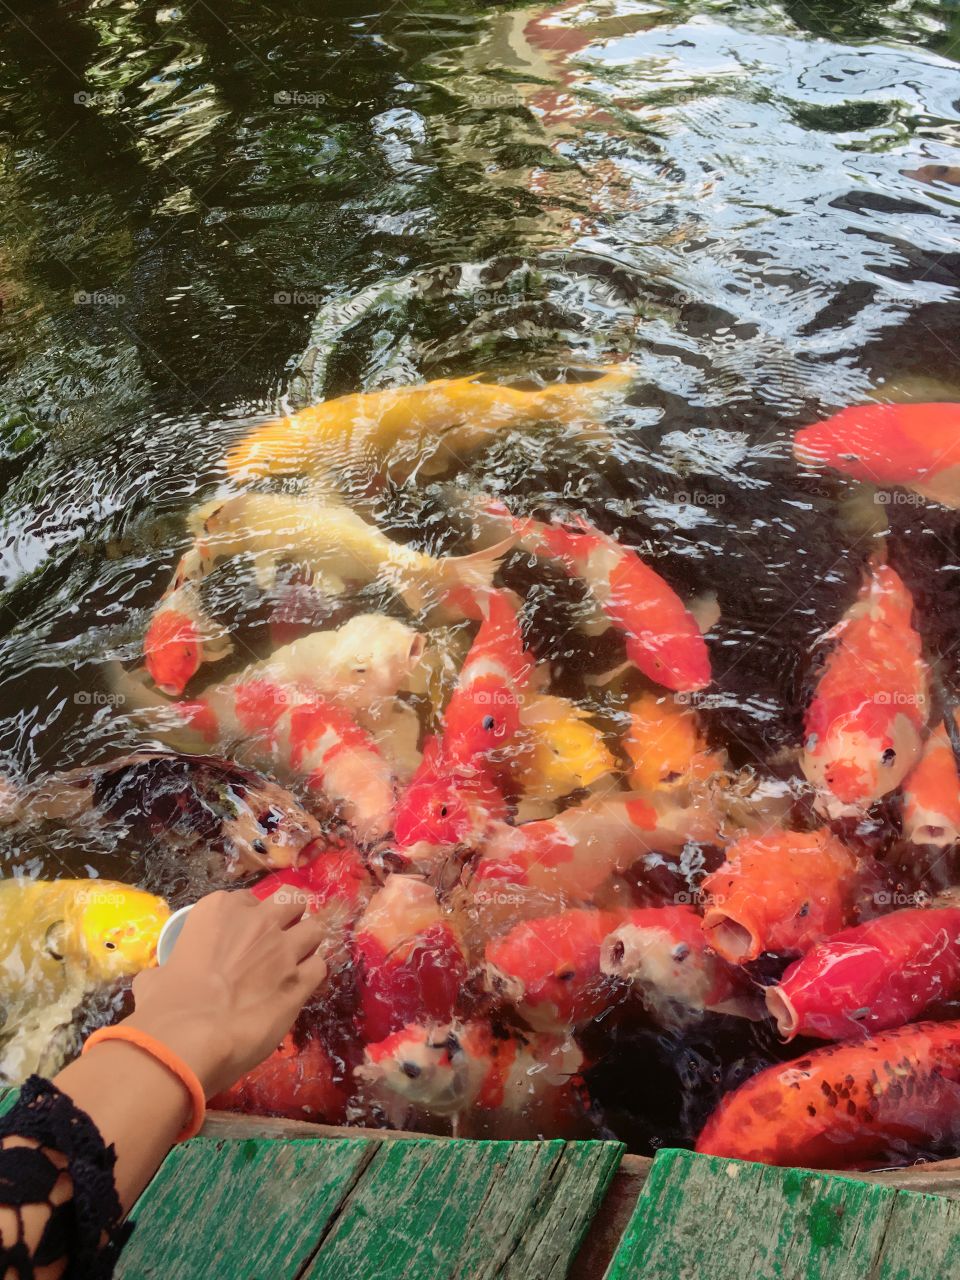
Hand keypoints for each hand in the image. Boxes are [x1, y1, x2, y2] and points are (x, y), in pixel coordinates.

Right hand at [123, 888, 328, 1097]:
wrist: (191, 1037)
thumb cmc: (165, 1004)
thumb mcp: (156, 974)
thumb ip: (171, 968)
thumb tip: (164, 980)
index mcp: (219, 910)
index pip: (246, 900)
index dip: (248, 918)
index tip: (242, 938)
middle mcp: (258, 921)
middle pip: (291, 900)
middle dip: (290, 916)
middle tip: (279, 940)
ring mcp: (284, 949)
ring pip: (315, 928)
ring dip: (307, 943)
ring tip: (296, 962)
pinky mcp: (301, 981)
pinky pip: (320, 966)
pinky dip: (312, 975)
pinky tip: (301, 988)